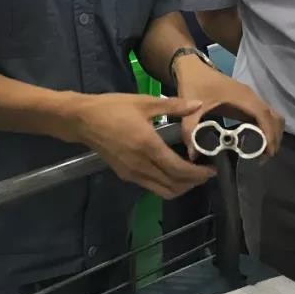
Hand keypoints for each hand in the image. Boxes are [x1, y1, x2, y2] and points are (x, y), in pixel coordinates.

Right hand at [71, 94, 216, 199]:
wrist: (82, 120)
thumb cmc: (113, 108)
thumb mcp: (144, 102)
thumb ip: (173, 106)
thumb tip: (198, 104)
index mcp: (148, 146)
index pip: (179, 170)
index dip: (198, 174)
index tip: (212, 170)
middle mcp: (141, 165)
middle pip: (173, 186)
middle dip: (193, 183)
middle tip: (205, 172)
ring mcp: (132, 173)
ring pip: (163, 191)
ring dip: (180, 187)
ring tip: (191, 174)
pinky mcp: (125, 175)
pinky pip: (151, 186)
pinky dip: (166, 184)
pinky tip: (171, 171)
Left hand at [174, 58, 284, 159]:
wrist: (191, 66)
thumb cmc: (193, 83)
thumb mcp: (190, 107)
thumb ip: (190, 130)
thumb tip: (193, 155)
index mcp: (241, 96)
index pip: (264, 115)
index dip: (269, 134)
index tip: (268, 153)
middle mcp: (250, 96)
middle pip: (274, 117)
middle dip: (274, 138)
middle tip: (264, 158)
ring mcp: (250, 98)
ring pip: (272, 116)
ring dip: (272, 133)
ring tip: (262, 153)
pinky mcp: (246, 101)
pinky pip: (264, 115)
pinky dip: (266, 129)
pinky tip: (255, 143)